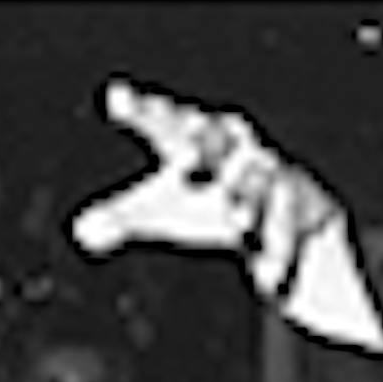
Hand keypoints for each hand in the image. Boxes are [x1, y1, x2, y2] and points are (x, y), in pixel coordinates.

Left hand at [71, 82, 346, 297]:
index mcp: (199, 142)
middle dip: (205, 142)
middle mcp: (236, 152)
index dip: (142, 111)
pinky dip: (278, 256)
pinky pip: (288, 236)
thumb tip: (82, 231)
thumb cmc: (208, 202)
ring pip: (260, 186)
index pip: (165, 124)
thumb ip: (122, 215)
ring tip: (235, 221)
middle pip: (218, 141)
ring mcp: (272, 179)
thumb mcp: (163, 208)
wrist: (285, 213)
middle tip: (185, 147)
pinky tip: (268, 282)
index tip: (115, 98)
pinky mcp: (301, 213)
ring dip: (249, 202)